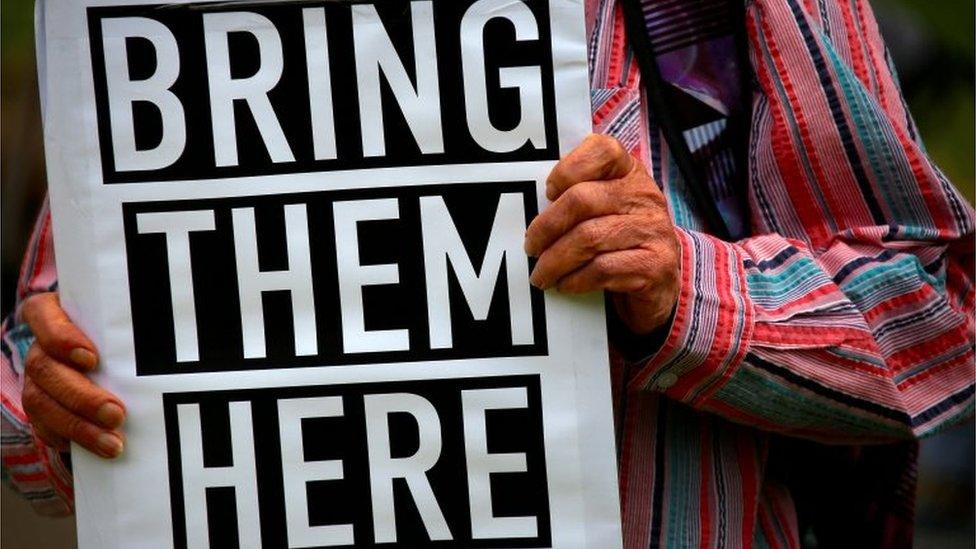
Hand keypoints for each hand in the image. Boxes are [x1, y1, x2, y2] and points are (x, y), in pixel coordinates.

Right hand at [21, 292, 125, 457]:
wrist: (114, 361)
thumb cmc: (124, 334)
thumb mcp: (128, 323)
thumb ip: (138, 325)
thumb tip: (182, 333)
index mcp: (54, 314)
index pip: (42, 314)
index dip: (61, 337)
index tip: (91, 358)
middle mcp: (40, 347)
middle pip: (45, 368)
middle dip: (81, 395)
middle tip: (116, 414)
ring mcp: (36, 380)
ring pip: (41, 403)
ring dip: (79, 427)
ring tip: (113, 443)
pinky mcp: (42, 410)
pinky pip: (46, 428)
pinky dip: (73, 440)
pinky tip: (99, 450)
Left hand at [524, 134, 679, 334]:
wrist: (660, 289)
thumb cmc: (621, 246)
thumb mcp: (606, 213)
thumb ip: (579, 200)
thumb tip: (533, 205)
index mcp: (631, 175)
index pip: (603, 150)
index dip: (568, 168)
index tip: (548, 192)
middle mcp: (646, 197)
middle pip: (583, 199)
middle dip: (547, 227)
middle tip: (531, 247)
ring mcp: (654, 231)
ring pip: (589, 238)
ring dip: (555, 260)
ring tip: (541, 274)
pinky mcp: (655, 265)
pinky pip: (602, 269)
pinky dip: (576, 279)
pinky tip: (566, 284)